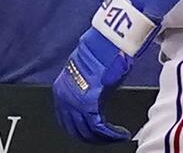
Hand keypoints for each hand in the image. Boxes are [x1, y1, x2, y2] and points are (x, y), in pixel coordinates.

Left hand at [52, 28, 133, 143]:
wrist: (103, 43)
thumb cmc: (100, 54)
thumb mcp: (90, 77)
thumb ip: (90, 94)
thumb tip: (96, 107)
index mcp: (62, 91)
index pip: (69, 122)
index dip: (84, 132)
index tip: (97, 135)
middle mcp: (65, 99)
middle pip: (76, 130)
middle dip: (93, 138)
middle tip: (106, 140)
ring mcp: (74, 102)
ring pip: (86, 131)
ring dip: (102, 138)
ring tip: (115, 137)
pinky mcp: (88, 104)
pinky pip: (98, 126)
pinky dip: (110, 133)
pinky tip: (120, 134)